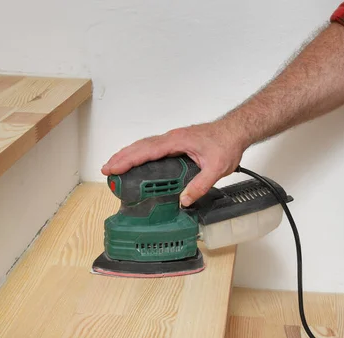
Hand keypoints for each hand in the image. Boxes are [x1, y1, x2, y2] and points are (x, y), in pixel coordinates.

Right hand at [102, 121, 247, 206]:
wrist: (236, 130)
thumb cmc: (227, 144)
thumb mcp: (216, 168)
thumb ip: (200, 185)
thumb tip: (184, 200)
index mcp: (177, 141)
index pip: (147, 151)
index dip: (128, 160)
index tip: (114, 167)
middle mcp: (172, 138)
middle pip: (140, 146)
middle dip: (122, 157)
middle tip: (107, 169)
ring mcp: (173, 139)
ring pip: (145, 145)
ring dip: (128, 154)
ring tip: (114, 165)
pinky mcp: (176, 142)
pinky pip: (152, 146)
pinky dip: (140, 153)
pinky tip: (136, 160)